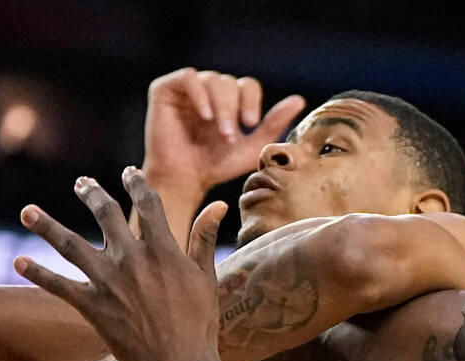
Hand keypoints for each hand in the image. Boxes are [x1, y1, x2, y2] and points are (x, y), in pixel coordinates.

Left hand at [15, 169, 226, 360]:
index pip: (147, 203)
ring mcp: (109, 281)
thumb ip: (204, 238)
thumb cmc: (198, 324)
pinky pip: (58, 285)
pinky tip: (18, 262)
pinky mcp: (92, 306)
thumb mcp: (206, 277)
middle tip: (81, 184)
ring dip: (46, 226)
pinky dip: (37, 273)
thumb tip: (218, 204)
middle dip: (91, 194)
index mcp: (163, 248)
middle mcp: (132, 258)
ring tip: (27, 212)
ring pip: (70, 245)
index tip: (128, 173)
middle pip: (105, 213)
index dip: (136, 183)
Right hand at [143, 68, 304, 193]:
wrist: (183, 180)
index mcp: (229, 101)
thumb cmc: (215, 166)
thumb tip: (299, 100)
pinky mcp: (165, 90)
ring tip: (218, 130)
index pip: (247, 86)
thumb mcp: (250, 147)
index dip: (251, 101)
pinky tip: (204, 115)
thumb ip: (273, 125)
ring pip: (212, 79)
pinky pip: (187, 77)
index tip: (250, 124)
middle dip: (233, 109)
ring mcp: (187, 90)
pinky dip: (199, 93)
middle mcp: (209, 92)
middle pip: (229, 83)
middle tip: (229, 136)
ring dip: (219, 106)